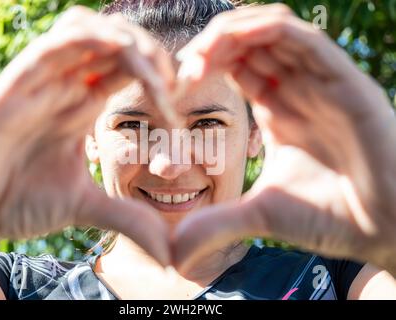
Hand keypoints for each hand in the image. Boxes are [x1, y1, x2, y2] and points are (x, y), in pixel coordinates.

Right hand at [0, 6, 175, 265]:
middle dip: (151, 54)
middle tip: (174, 82)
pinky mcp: (16, 85)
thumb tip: (167, 251)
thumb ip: (125, 217)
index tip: (177, 108)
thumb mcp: (83, 207)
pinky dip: (88, 38)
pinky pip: (54, 44)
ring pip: (89, 32)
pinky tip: (117, 50)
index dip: (159, 77)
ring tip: (151, 70)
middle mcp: (65, 88)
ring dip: (127, 41)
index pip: (128, 71)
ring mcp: (41, 83)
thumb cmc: (18, 201)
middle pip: (115, 44)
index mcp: (82, 108)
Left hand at [173, 4, 395, 274]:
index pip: (237, 67)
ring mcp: (322, 85)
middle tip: (184, 67)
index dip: (204, 66)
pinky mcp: (347, 84)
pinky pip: (307, 41)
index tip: (177, 86)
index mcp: (278, 111)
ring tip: (202, 54)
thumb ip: (217, 224)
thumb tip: (176, 254)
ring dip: (233, 33)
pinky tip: (237, 38)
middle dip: (212, 46)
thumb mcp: (261, 215)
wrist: (385, 231)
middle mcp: (298, 92)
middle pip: (250, 45)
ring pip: (274, 33)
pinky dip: (270, 30)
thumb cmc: (332, 219)